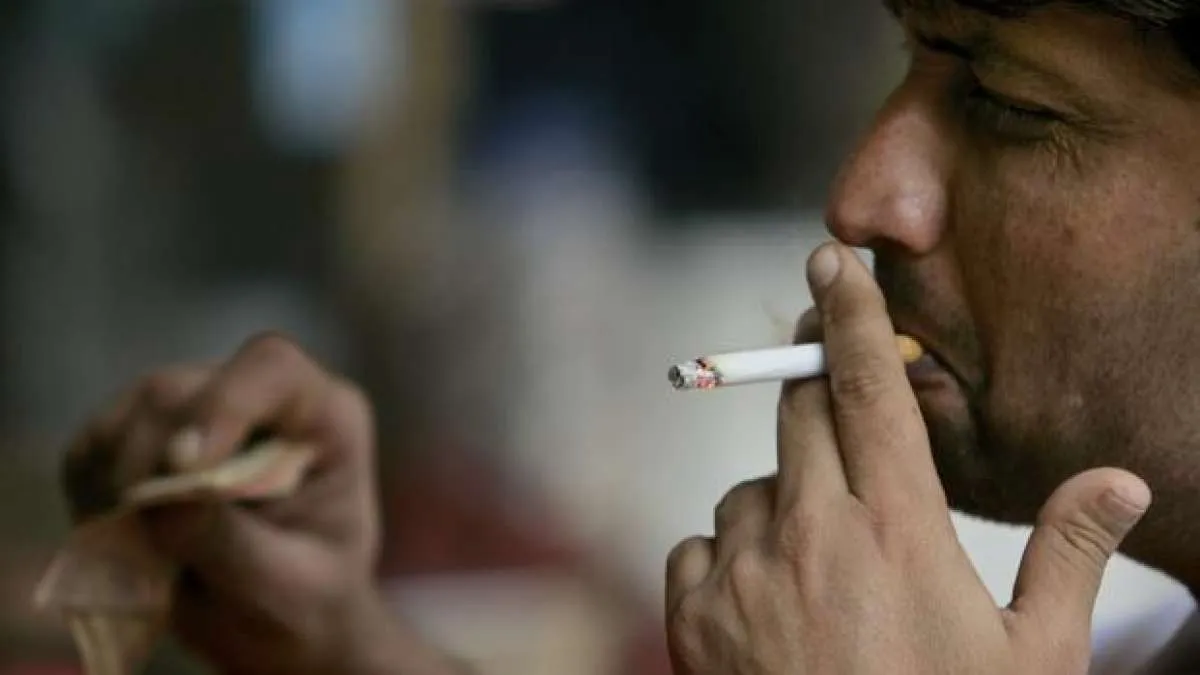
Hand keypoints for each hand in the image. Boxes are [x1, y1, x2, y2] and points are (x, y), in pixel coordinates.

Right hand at [61, 333, 457, 674]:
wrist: (284, 624)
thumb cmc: (306, 601)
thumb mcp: (283, 587)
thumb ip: (230, 540)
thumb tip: (163, 494)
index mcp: (326, 417)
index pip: (272, 368)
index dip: (222, 404)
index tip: (186, 467)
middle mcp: (263, 398)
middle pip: (182, 389)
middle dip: (153, 462)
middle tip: (152, 540)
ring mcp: (202, 409)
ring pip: (132, 411)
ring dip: (119, 481)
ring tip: (148, 550)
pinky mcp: (148, 438)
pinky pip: (96, 444)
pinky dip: (92, 491)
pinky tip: (126, 537)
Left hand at [664, 243, 1151, 674]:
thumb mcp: (1036, 658)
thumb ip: (1070, 553)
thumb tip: (1118, 476)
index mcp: (900, 529)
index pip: (871, 390)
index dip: (853, 316)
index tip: (830, 262)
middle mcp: (812, 534)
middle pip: (801, 414)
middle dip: (821, 398)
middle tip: (844, 419)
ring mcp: (744, 574)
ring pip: (750, 488)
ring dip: (782, 503)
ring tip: (826, 570)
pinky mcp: (693, 617)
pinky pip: (701, 546)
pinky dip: (730, 558)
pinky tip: (769, 604)